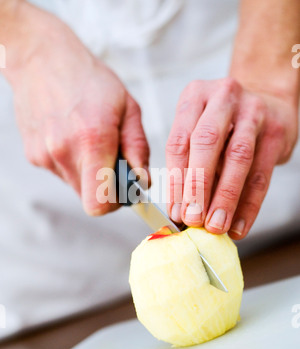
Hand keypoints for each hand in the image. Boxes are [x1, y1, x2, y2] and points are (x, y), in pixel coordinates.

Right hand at [5, 2, 149, 215]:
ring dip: (89, 174)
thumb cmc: (89, 79)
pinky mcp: (34, 155)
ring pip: (76, 186)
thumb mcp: (127, 107)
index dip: (115, 203)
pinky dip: (73, 163)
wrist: (42, 59)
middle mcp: (63, 152)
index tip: (124, 189)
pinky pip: (62, 172)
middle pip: (89, 198)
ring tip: (90, 142)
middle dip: (105, 187)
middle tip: (112, 161)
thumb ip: (138, 148)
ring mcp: (45, 155)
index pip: (100, 203)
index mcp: (92, 140)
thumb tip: (142, 181)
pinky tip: (73, 137)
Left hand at [166, 77, 297, 238]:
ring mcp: (252, 111)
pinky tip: (238, 225)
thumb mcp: (199, 129)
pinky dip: (249, 204)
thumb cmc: (224, 122)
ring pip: (237, 158)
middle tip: (192, 218)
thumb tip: (180, 209)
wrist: (266, 100)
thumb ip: (189, 163)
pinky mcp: (275, 130)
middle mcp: (222, 98)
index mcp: (194, 96)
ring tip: (216, 225)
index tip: (175, 211)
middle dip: (198, 186)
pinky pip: (262, 173)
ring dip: (225, 198)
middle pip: (207, 143)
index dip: (175, 180)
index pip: (179, 142)